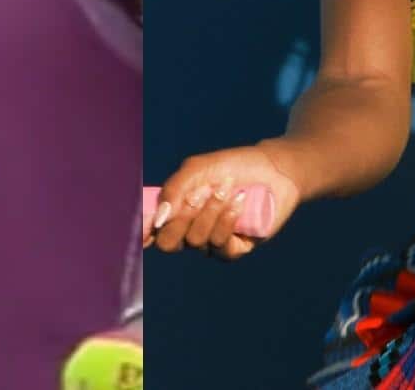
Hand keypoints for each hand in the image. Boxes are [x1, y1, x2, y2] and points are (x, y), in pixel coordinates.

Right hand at [145, 142, 301, 260]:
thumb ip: (174, 188)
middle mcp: (191, 230)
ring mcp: (213, 242)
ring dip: (210, 212)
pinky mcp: (236, 249)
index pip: (152, 231)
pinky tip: (240, 201)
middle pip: (168, 244)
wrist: (273, 169)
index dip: (142, 233)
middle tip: (198, 195)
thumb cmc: (233, 166)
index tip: (140, 230)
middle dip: (181, 219)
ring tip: (227, 189)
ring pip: (196, 241)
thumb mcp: (199, 169)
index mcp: (177, 210)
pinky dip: (227, 221)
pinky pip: (221, 247)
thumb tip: (160, 218)